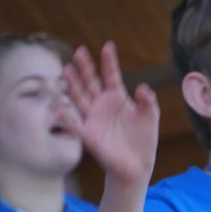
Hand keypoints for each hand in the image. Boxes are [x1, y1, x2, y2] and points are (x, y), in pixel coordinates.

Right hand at [62, 42, 159, 186]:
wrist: (137, 165)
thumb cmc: (143, 139)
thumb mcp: (150, 117)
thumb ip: (148, 102)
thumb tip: (143, 88)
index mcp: (116, 97)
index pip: (111, 75)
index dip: (109, 62)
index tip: (107, 46)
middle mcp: (102, 104)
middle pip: (90, 82)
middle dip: (85, 68)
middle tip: (79, 52)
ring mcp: (93, 118)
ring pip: (79, 98)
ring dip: (73, 85)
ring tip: (66, 70)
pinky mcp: (88, 135)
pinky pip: (75, 124)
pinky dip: (67, 117)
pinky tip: (60, 106)